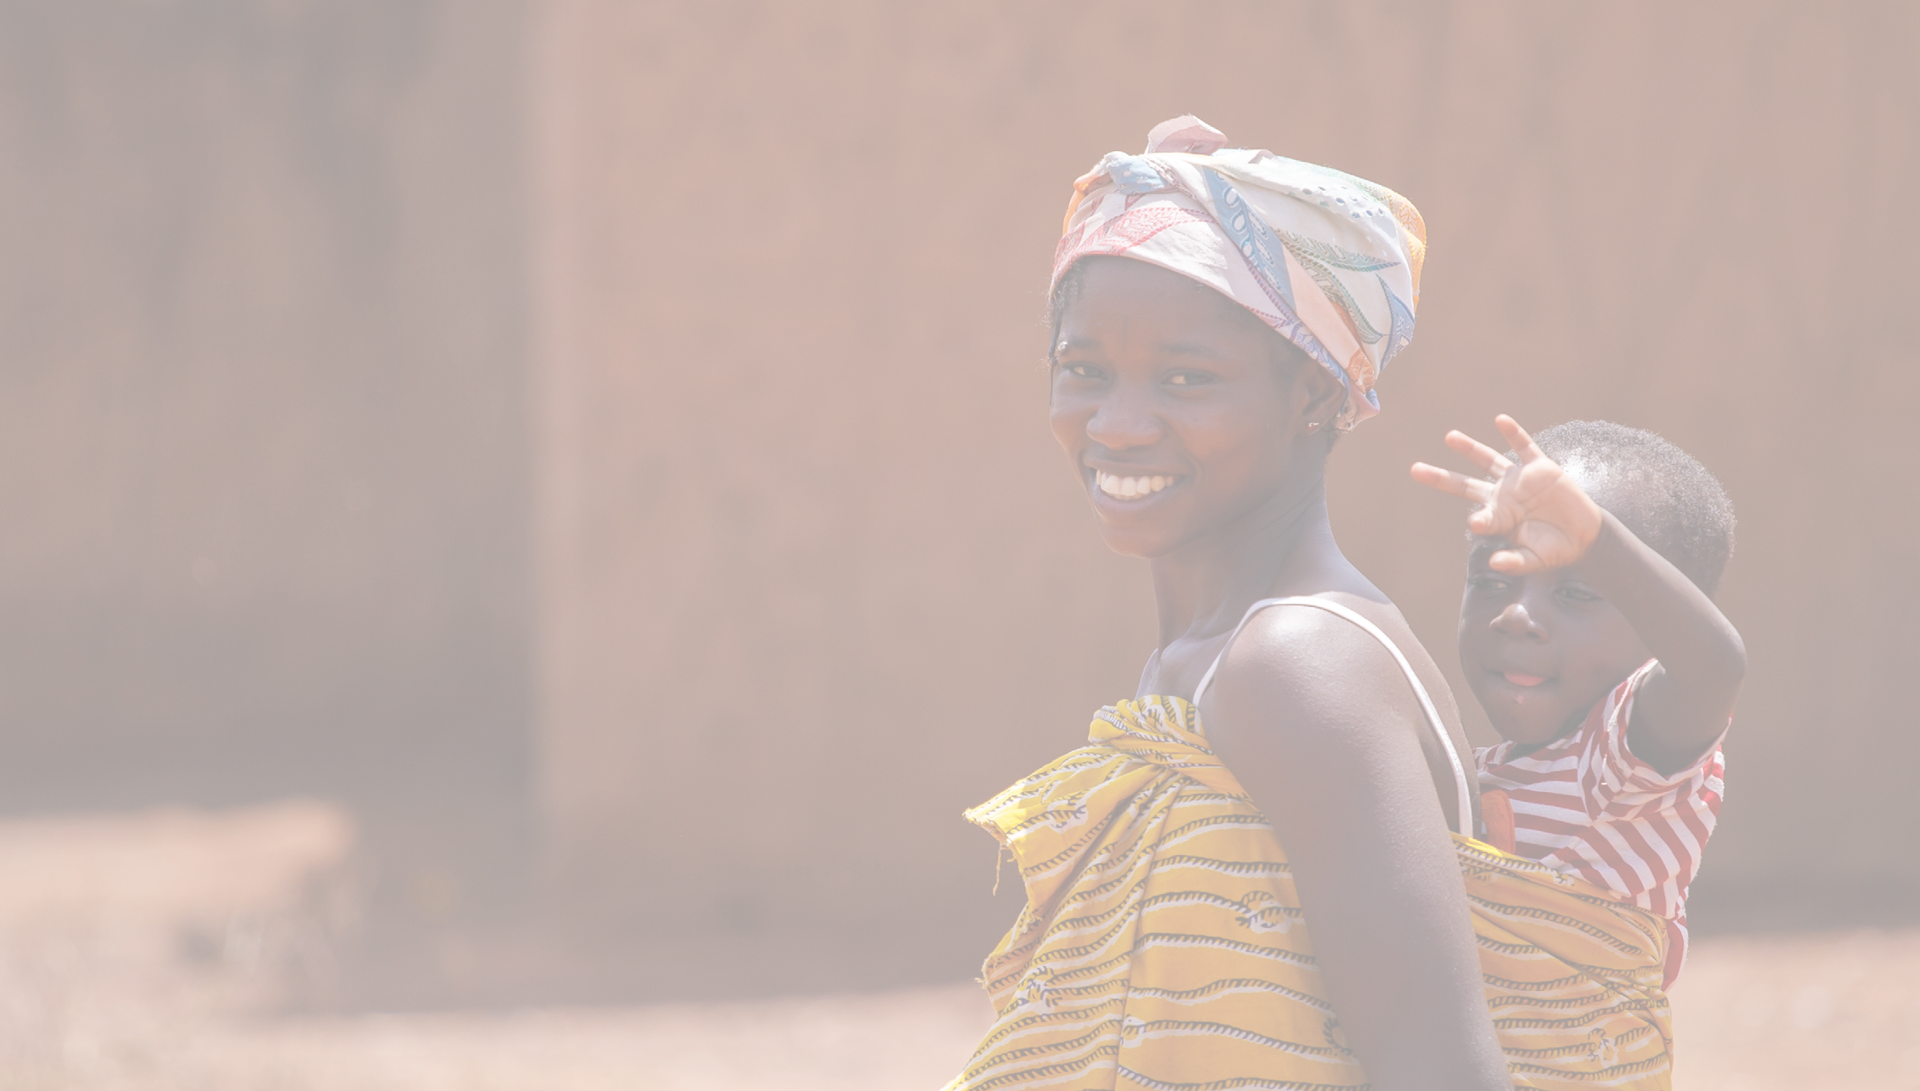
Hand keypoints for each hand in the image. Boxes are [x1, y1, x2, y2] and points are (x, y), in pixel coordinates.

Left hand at [1409, 414, 1603, 573]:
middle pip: (1465, 484)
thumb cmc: (1553, 550)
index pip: (1480, 516)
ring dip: (1470, 448)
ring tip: (1449, 437)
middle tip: (1415, 470)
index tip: (1476, 523)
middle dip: (1441, 477)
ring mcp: (1520, 480)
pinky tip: (1500, 420)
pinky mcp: (1542, 468)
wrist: (1583, 536)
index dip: (1479, 520)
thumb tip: (1494, 564)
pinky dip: (1514, 433)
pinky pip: (1525, 447)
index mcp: (1498, 518)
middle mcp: (1503, 496)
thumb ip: (1514, 562)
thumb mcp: (1533, 561)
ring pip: (1489, 460)